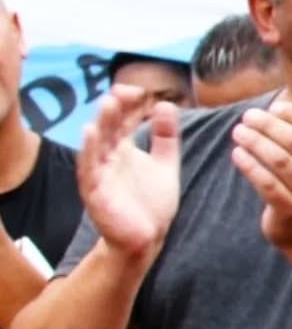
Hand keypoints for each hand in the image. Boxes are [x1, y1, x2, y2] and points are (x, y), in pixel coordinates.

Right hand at [77, 90, 179, 259]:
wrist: (149, 238)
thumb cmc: (152, 202)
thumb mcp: (165, 163)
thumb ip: (166, 135)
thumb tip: (165, 103)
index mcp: (124, 148)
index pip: (124, 119)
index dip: (131, 104)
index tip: (143, 90)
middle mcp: (109, 157)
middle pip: (109, 127)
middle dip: (116, 108)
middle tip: (125, 90)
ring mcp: (100, 173)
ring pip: (97, 143)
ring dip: (102, 123)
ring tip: (108, 102)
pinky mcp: (95, 192)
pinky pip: (88, 168)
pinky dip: (88, 150)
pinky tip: (90, 132)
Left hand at [231, 104, 291, 251]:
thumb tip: (272, 110)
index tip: (273, 108)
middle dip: (268, 125)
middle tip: (247, 117)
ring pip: (280, 161)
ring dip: (256, 143)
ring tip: (238, 132)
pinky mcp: (289, 208)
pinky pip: (267, 184)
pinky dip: (251, 167)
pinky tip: (237, 155)